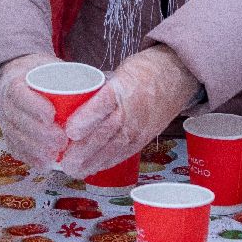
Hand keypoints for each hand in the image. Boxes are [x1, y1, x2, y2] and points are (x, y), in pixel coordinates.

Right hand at [0, 53, 68, 169]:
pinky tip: (47, 163)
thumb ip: (70, 74)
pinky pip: (19, 152)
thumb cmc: (40, 75)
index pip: (20, 96)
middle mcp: (7, 106)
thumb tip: (103, 82)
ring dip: (38, 150)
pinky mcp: (10, 139)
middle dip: (41, 135)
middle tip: (62, 140)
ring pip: (18, 140)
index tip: (52, 115)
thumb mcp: (50, 66)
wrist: (15, 81)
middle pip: (20, 123)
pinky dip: (33, 159)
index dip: (34, 107)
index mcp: (15, 84)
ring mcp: (7, 124)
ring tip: (58, 154)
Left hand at [59, 46, 199, 179]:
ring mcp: (139, 126)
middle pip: (105, 132)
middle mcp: (132, 110)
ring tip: (74, 171)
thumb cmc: (143, 70)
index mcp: (122, 88)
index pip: (102, 105)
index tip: (69, 131)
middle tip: (65, 162)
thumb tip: (72, 99)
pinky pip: (124, 152)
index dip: (85, 119)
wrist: (177, 75)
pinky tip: (93, 169)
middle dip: (83, 150)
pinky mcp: (144, 137)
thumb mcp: (119, 70)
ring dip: (93, 162)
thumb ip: (99, 88)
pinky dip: (108, 162)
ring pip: (114, 147)